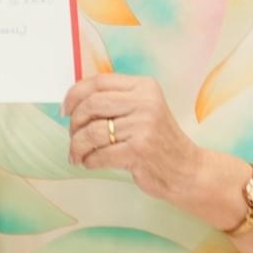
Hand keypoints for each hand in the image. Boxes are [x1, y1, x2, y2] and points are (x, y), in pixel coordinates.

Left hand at [62, 73, 203, 201]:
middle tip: (72, 136)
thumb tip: (72, 102)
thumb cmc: (158, 141)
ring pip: (92, 132)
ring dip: (78, 146)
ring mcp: (143, 126)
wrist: (188, 170)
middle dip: (74, 123)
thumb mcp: (143, 110)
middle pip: (91, 104)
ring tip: (77, 154)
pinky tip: (91, 162)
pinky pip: (100, 154)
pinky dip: (89, 160)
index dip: (74, 94)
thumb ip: (115, 101)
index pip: (98, 81)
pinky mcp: (139, 150)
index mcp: (144, 87)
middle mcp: (146, 102)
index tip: (64, 110)